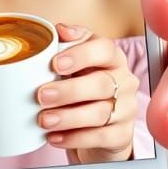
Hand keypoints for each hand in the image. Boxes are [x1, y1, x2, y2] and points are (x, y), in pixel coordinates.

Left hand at [36, 25, 138, 162]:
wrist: (98, 128)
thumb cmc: (83, 88)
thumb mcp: (74, 64)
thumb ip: (67, 44)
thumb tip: (58, 29)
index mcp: (112, 58)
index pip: (104, 49)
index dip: (81, 55)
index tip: (55, 64)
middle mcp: (124, 81)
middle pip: (102, 84)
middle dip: (69, 91)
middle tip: (41, 96)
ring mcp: (126, 109)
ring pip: (100, 113)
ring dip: (68, 117)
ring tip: (43, 120)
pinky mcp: (122, 135)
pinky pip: (100, 137)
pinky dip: (74, 138)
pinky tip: (54, 137)